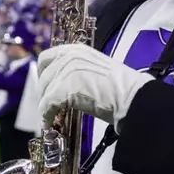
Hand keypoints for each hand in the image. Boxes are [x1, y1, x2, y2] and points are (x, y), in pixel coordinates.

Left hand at [36, 45, 151, 124]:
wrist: (130, 97)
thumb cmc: (121, 88)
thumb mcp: (95, 70)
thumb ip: (77, 72)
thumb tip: (65, 87)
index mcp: (76, 50)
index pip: (47, 58)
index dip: (44, 74)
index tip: (46, 87)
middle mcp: (69, 56)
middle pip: (44, 76)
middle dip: (43, 93)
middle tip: (48, 107)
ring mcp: (66, 72)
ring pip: (45, 92)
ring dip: (46, 107)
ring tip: (51, 118)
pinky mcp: (64, 89)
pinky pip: (47, 105)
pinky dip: (47, 116)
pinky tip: (50, 124)